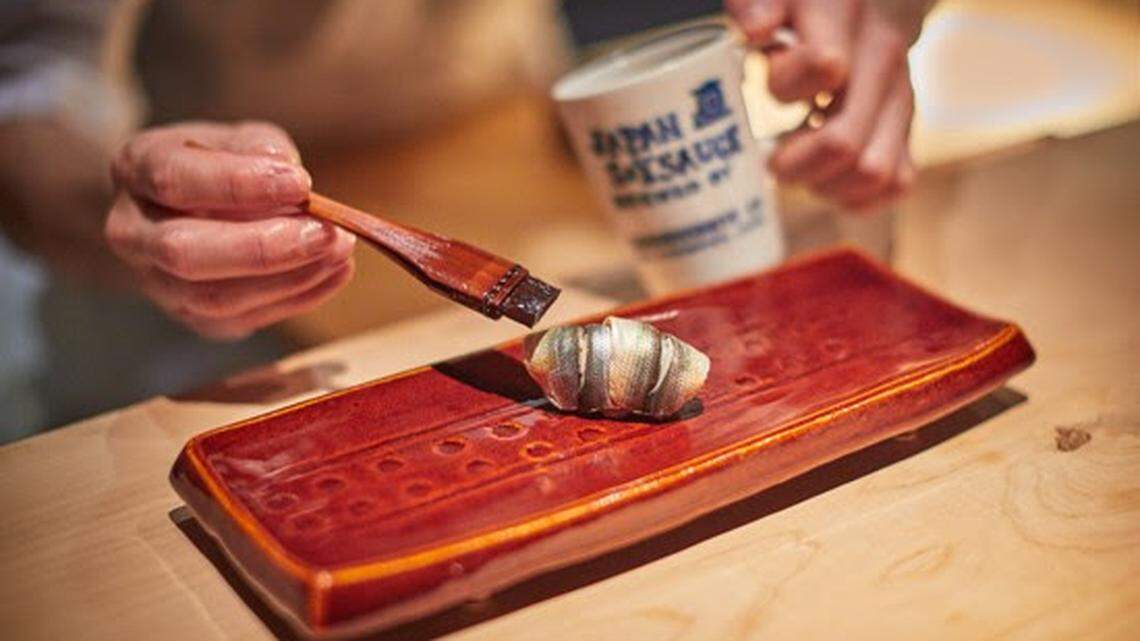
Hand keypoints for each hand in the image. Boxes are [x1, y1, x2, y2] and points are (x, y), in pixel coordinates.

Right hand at [105, 121, 354, 339]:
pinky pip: (243, 319)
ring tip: (340, 250)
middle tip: (325, 233)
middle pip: (184, 253)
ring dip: (288, 278)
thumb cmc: (219, 163)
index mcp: (136, 169)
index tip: (301, 183)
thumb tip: (282, 166)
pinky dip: (297, 297)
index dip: (238, 184)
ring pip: (214, 298)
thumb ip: (258, 147)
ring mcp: (156, 283)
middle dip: (262, 248)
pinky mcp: (192, 318)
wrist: (192, 207)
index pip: (174, 180)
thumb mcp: (236, 138)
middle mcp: (132, 232)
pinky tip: (335, 272)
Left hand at [727, 0, 918, 210]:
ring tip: (804, 170)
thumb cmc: (810, 2)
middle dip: (797, 165)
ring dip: (828, 185)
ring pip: (875, 172)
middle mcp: (882, 59)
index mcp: (845, 17)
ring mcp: (901, 96)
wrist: (873, 0)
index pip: (824, 66)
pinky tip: (830, 178)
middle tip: (775, 162)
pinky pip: (897, 182)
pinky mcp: (909, 126)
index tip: (768, 86)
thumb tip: (755, 28)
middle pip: (846, 142)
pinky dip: (857, 195)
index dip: (786, 85)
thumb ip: (758, 3)